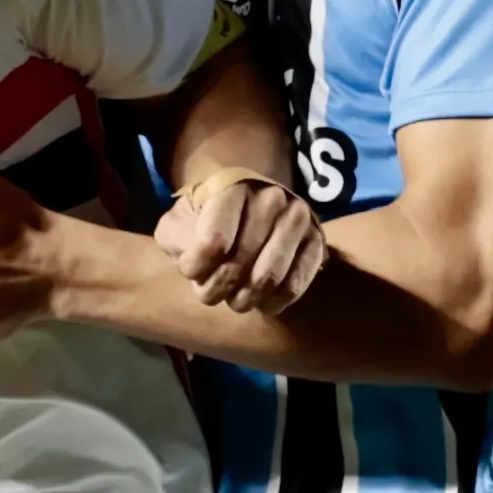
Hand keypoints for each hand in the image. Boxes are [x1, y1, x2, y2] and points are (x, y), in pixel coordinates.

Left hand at [154, 168, 326, 314]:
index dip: (196, 268)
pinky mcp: (316, 242)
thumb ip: (175, 239)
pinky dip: (272, 303)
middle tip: (211, 292)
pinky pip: (294, 286)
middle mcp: (271, 198)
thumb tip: (193, 260)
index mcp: (233, 189)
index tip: (192, 271)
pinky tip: (260, 301)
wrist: (249, 208)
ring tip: (234, 298)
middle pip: (239, 265)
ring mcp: (298, 219)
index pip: (213, 241)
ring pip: (268, 278)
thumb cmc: (207, 221)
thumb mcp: (179, 223)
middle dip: (217, 288)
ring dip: (244, 299)